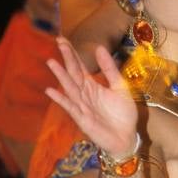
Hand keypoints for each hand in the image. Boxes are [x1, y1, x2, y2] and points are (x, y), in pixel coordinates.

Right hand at [46, 38, 136, 157]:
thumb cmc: (123, 114)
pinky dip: (61, 99)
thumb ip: (110, 69)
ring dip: (60, 76)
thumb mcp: (120, 87)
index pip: (79, 67)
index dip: (71, 54)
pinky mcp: (82, 119)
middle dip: (66, 59)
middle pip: (73, 74)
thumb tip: (99, 48)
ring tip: (52, 62)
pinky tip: (51, 91)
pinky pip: (70, 107)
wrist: (127, 137)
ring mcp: (82, 106)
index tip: (63, 40)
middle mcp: (84, 94)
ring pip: (69, 88)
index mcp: (93, 86)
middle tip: (59, 42)